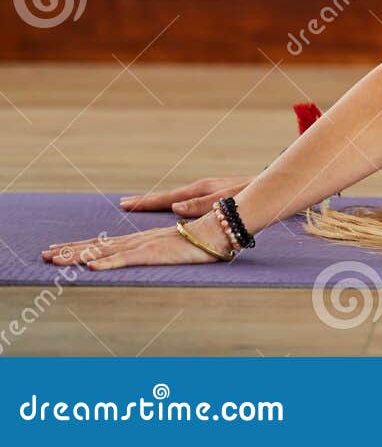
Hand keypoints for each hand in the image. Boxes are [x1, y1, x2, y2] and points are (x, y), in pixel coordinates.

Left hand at [42, 211, 235, 270]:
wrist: (227, 224)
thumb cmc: (210, 235)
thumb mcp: (182, 246)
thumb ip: (167, 248)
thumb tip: (156, 253)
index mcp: (146, 240)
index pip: (108, 244)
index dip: (84, 247)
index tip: (63, 249)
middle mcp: (141, 240)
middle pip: (99, 245)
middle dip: (70, 250)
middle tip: (44, 254)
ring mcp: (147, 245)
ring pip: (106, 252)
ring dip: (78, 256)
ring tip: (54, 260)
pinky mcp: (156, 252)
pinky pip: (127, 260)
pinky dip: (107, 263)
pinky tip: (90, 267)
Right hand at [118, 176, 250, 217]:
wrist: (271, 186)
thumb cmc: (252, 193)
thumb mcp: (227, 199)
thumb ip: (202, 204)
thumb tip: (175, 208)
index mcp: (201, 190)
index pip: (167, 198)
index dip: (146, 202)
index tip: (125, 204)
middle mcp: (201, 190)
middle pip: (167, 197)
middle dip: (145, 201)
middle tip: (123, 204)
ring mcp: (207, 192)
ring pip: (175, 199)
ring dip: (157, 203)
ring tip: (138, 206)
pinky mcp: (214, 196)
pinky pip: (186, 201)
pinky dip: (172, 204)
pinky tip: (168, 209)